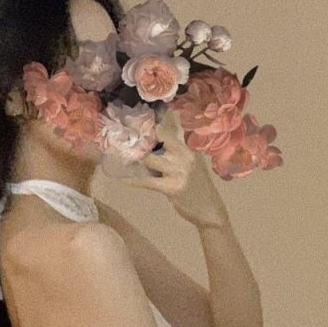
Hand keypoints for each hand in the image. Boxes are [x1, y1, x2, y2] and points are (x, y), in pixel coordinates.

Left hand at [117, 106, 229, 228]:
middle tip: (119, 135)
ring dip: (133, 158)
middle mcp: (183, 154)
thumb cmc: (195, 186)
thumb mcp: (187, 163)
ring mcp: (178, 170)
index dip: (148, 123)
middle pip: (157, 138)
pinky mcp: (172, 186)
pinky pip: (148, 182)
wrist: (208, 209)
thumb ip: (172, 151)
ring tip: (118, 156)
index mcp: (186, 146)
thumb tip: (150, 141)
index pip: (166, 128)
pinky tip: (121, 180)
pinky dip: (133, 181)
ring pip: (149, 159)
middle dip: (138, 136)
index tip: (132, 117)